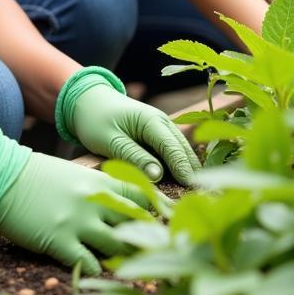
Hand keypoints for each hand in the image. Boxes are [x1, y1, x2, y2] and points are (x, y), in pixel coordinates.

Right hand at [0, 125, 151, 274]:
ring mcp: (79, 222)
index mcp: (100, 181)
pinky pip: (88, 262)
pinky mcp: (60, 241)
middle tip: (156, 249)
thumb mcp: (76, 174)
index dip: (155, 209)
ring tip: (132, 265)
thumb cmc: (39, 174)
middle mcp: (95, 201)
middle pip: (137, 222)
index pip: (141, 194)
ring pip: (118, 244)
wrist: (6, 178)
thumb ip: (99, 188)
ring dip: (125, 256)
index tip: (165, 221)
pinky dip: (96, 269)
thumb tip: (119, 202)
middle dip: (148, 236)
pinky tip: (97, 270)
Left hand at [62, 71, 199, 184]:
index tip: (192, 188)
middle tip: (204, 194)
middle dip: (192, 169)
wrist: (89, 100)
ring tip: (199, 191)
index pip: (171, 147)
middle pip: (182, 148)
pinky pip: (172, 149)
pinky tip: (185, 179)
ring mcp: (161, 126)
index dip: (182, 168)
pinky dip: (179, 162)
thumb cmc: (96, 120)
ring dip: (189, 167)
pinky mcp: (157, 133)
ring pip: (181, 148)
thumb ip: (134, 157)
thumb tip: (158, 176)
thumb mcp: (111, 141)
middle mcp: (161, 121)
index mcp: (150, 120)